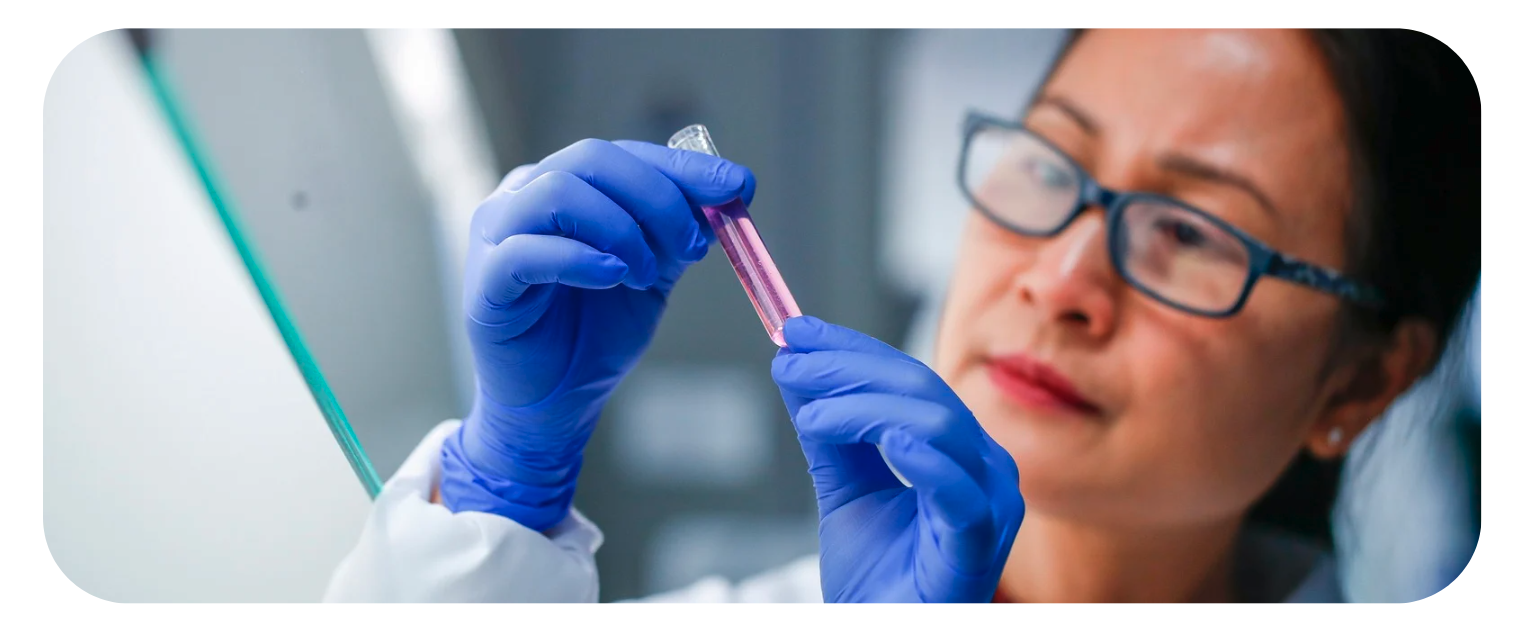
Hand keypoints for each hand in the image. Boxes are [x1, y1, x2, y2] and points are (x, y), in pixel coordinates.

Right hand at [439, 139, 755, 530]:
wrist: (557, 404)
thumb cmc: (595, 334)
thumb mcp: (653, 273)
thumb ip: (679, 232)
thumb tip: (733, 190)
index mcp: (564, 186)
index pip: (624, 154)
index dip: (683, 167)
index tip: (738, 187)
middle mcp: (523, 197)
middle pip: (591, 159)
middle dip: (657, 197)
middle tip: (693, 247)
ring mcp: (495, 235)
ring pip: (556, 192)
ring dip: (619, 228)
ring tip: (646, 275)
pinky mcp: (484, 283)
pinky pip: (525, 250)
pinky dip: (578, 258)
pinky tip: (612, 277)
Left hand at [771, 316, 1023, 601]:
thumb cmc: (881, 580)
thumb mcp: (844, 489)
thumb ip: (827, 430)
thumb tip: (793, 363)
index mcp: (959, 449)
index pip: (908, 379)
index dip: (851, 350)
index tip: (795, 332)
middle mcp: (983, 468)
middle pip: (922, 392)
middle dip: (849, 369)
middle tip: (792, 363)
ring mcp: (989, 505)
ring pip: (939, 427)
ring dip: (866, 410)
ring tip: (814, 416)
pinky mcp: (978, 545)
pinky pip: (961, 495)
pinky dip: (928, 462)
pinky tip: (891, 443)